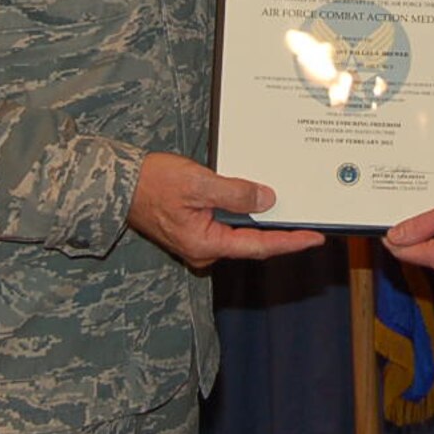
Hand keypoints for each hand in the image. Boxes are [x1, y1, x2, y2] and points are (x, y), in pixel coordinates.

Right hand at [126, 152, 325, 269]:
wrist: (118, 184)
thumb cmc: (152, 183)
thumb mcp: (198, 183)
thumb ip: (234, 193)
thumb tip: (266, 200)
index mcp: (205, 244)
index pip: (259, 246)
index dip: (290, 242)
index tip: (316, 238)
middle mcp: (204, 250)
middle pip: (252, 244)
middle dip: (281, 234)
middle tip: (312, 225)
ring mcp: (199, 242)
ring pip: (240, 234)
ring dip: (263, 223)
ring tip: (292, 212)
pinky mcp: (195, 230)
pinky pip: (227, 225)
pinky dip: (244, 215)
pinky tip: (258, 202)